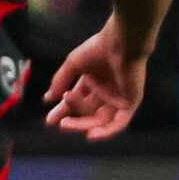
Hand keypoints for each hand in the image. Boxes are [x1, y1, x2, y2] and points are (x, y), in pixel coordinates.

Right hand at [42, 25, 149, 140]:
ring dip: (83, 125)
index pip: (76, 101)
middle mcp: (105, 93)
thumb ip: (60, 81)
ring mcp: (118, 99)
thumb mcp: (72, 64)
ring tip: (66, 125)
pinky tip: (90, 134)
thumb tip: (48, 98)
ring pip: (100, 120)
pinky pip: (119, 122)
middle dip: (73, 119)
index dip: (63, 111)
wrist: (122, 44)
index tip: (49, 120)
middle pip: (87, 113)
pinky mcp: (130, 103)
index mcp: (92, 82)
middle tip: (59, 123)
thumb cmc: (98, 50)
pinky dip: (106, 131)